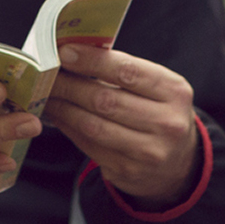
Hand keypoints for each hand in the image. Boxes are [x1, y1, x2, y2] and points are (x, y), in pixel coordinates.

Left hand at [41, 45, 198, 207]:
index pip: (128, 71)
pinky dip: (69, 128)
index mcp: (174, 92)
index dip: (92, 61)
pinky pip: (89, 146)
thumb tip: (73, 53)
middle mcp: (167, 123)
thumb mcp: (157, 87)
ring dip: (64, 108)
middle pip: (106, 100)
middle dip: (70, 85)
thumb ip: (123, 71)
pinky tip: (58, 116)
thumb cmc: (159, 112)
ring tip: (48, 94)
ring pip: (94, 126)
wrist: (178, 162)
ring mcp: (148, 151)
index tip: (65, 52)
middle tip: (46, 74)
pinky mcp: (128, 171)